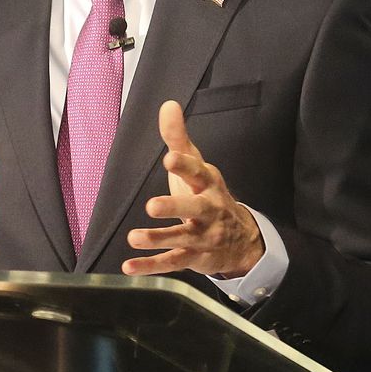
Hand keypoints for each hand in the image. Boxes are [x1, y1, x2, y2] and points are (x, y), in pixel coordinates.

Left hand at [123, 100, 263, 278]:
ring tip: (134, 238)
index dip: (185, 166)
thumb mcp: (197, 167)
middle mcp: (208, 211)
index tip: (170, 158)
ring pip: (181, 239)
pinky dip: (150, 266)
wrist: (241, 239)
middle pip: (195, 209)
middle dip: (175, 207)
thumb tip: (167, 104)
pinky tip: (129, 266)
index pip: (198, 173)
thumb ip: (178, 138)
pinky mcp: (193, 258)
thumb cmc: (209, 195)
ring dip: (158, 239)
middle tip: (152, 206)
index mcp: (208, 185)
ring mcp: (202, 237)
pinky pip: (172, 263)